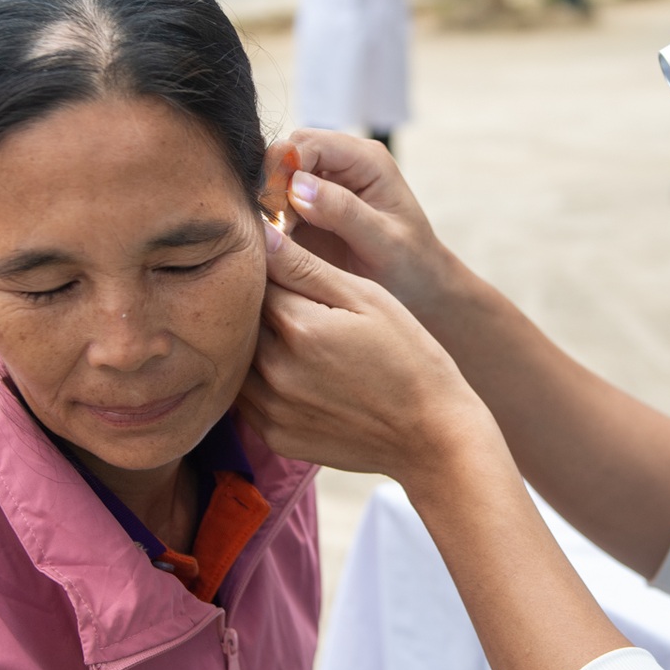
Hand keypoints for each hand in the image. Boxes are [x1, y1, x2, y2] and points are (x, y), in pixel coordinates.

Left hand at [238, 224, 503, 486]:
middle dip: (256, 305)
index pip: (255, 279)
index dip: (266, 267)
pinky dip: (258, 380)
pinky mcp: (274, 435)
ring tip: (295, 340)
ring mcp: (271, 408)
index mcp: (298, 327)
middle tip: (295, 306)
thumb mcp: (368, 299)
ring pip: (238, 358)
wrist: (432, 436)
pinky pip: (245, 398)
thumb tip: (259, 233)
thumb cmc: (409, 357)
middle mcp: (275, 369)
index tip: (284, 268)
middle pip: (241, 320)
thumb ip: (307, 267)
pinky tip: (292, 374)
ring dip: (253, 344)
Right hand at [274, 130, 459, 317]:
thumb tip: (297, 186)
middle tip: (277, 228)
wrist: (417, 287)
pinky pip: (277, 202)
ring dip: (269, 204)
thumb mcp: (384, 241)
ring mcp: (323, 184)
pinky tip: (279, 245)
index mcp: (366, 159)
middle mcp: (342, 163)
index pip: (310, 142)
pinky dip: (271, 220)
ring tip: (279, 240)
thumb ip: (344, 211)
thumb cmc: (410, 264)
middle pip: (287, 153)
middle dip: (273, 185)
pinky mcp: (309, 207)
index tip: (278, 209)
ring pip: (276, 176)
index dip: (285, 168)